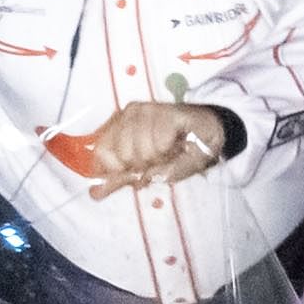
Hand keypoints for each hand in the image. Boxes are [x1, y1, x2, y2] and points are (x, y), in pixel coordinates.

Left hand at [75, 95, 240, 188]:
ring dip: (161, 158)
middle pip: (124, 156)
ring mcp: (148, 110)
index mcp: (118, 126)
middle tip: (159, 158)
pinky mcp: (168, 111)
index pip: (102, 154)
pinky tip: (178, 142)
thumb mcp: (145, 172)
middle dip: (144, 165)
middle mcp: (129, 114)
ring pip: (144, 150)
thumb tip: (93, 194)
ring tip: (171, 151)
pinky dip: (172, 149)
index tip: (137, 168)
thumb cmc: (176, 154)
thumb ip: (119, 181)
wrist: (209, 137)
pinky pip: (161, 142)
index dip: (120, 169)